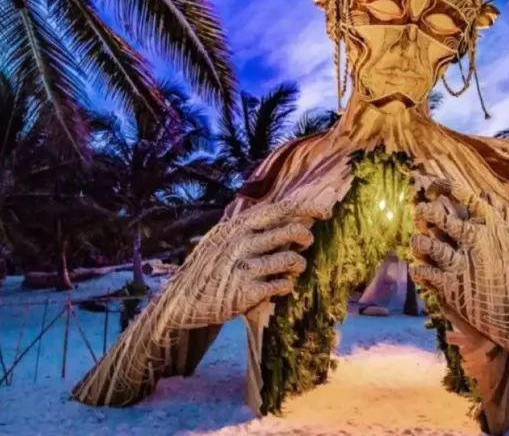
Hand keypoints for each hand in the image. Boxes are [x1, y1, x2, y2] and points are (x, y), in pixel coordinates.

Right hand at [167, 199, 329, 327]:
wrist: (182, 300)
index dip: (306, 208)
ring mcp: (244, 267)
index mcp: (238, 225)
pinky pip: (281, 285)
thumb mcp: (222, 237)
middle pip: (290, 231)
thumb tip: (282, 211)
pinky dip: (287, 285)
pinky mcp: (246, 292)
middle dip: (306, 236)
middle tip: (307, 243)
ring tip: (294, 269)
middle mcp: (242, 242)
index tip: (325, 212)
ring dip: (299, 265)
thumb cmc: (209, 266)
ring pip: (290, 260)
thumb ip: (248, 226)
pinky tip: (281, 287)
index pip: (279, 209)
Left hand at [408, 176, 508, 346]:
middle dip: (425, 211)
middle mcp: (476, 240)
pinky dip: (419, 270)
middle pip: (439, 216)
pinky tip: (419, 270)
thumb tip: (490, 200)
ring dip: (418, 241)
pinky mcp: (452, 288)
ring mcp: (462, 264)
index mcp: (495, 226)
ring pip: (426, 243)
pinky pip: (425, 273)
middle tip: (419, 211)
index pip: (465, 196)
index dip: (445, 186)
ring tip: (416, 241)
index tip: (434, 186)